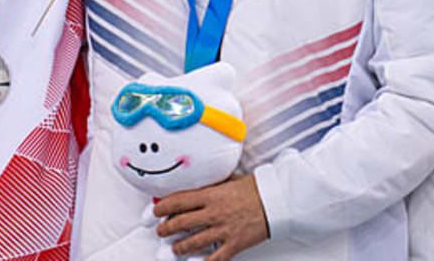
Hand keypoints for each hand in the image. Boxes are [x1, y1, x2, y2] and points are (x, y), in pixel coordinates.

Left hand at [153, 174, 268, 260]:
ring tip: (175, 248)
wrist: (277, 201)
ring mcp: (223, 230)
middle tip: (161, 231)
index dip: (162, 207)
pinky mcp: (233, 244)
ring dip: (179, 247)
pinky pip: (214, 259)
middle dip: (166, 229)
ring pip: (192, 243)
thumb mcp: (230, 180)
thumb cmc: (256, 189)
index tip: (156, 211)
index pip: (178, 201)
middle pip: (180, 223)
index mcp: (211, 195)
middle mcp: (214, 213)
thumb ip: (213, 184)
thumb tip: (199, 184)